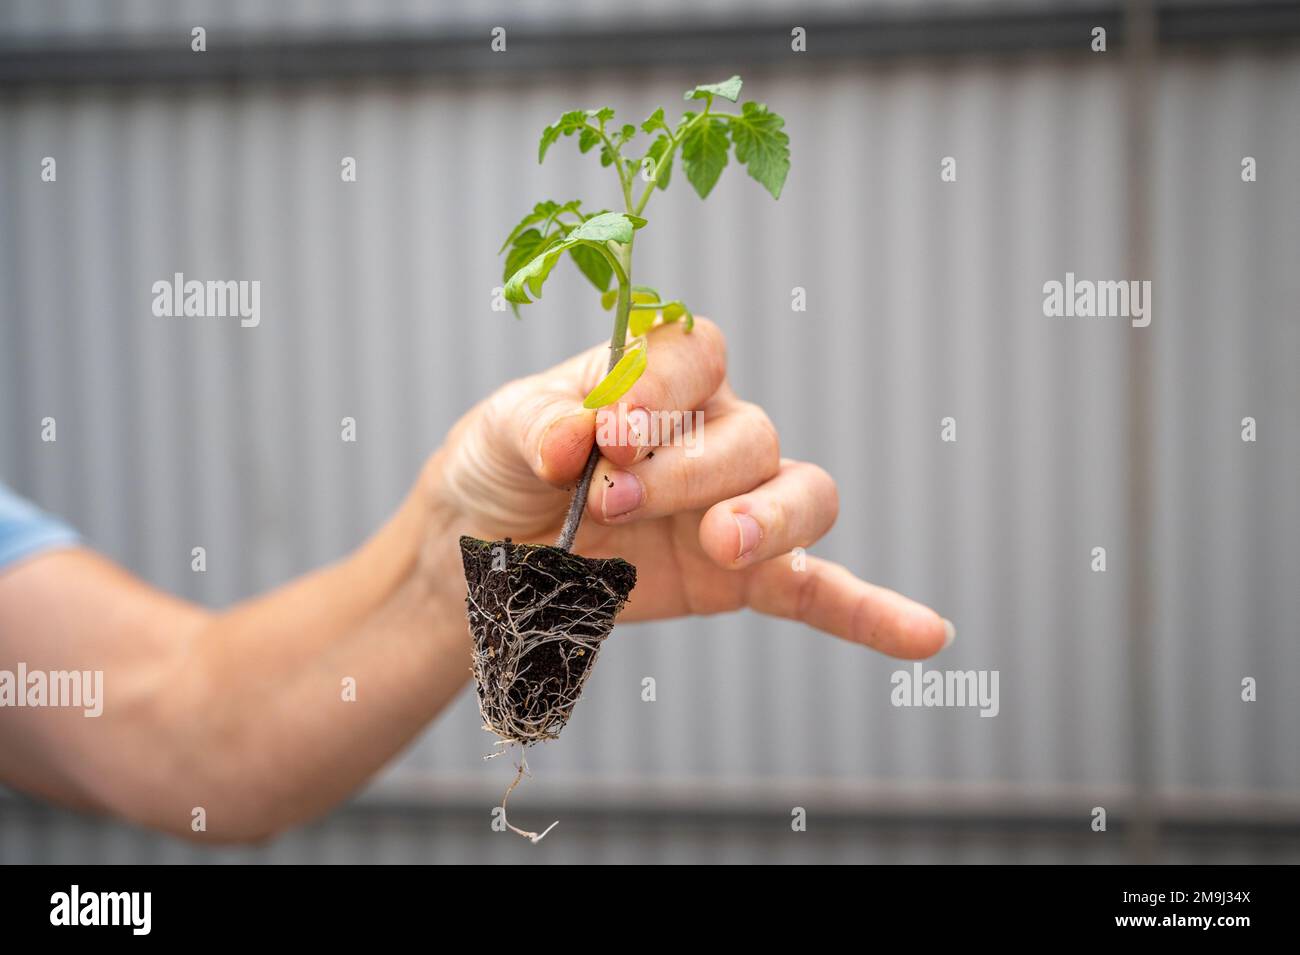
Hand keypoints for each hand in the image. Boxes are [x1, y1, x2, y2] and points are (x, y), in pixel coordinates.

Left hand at [425, 318, 951, 658]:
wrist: (484, 556)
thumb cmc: (500, 472)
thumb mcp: (499, 434)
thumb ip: (538, 425)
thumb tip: (575, 434)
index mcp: (659, 382)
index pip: (697, 355)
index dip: (663, 387)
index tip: (609, 428)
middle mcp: (711, 436)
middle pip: (750, 433)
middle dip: (685, 468)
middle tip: (610, 498)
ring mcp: (734, 507)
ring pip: (801, 493)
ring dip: (769, 516)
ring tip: (721, 543)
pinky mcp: (743, 579)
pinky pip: (821, 591)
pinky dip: (872, 613)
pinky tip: (927, 638)